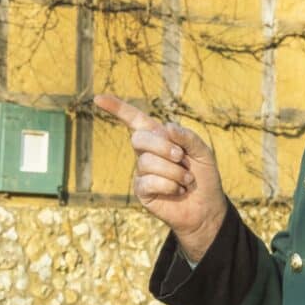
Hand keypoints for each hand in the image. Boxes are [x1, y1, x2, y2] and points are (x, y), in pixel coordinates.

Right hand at [94, 93, 226, 259]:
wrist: (207, 206)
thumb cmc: (203, 176)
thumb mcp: (202, 151)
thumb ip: (187, 136)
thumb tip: (166, 127)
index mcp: (159, 138)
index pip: (134, 119)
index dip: (116, 108)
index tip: (97, 98)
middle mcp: (146, 153)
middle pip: (139, 139)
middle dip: (162, 146)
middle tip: (181, 157)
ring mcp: (141, 172)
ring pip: (148, 162)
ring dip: (174, 171)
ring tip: (187, 179)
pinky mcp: (142, 191)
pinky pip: (149, 182)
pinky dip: (170, 185)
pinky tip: (178, 190)